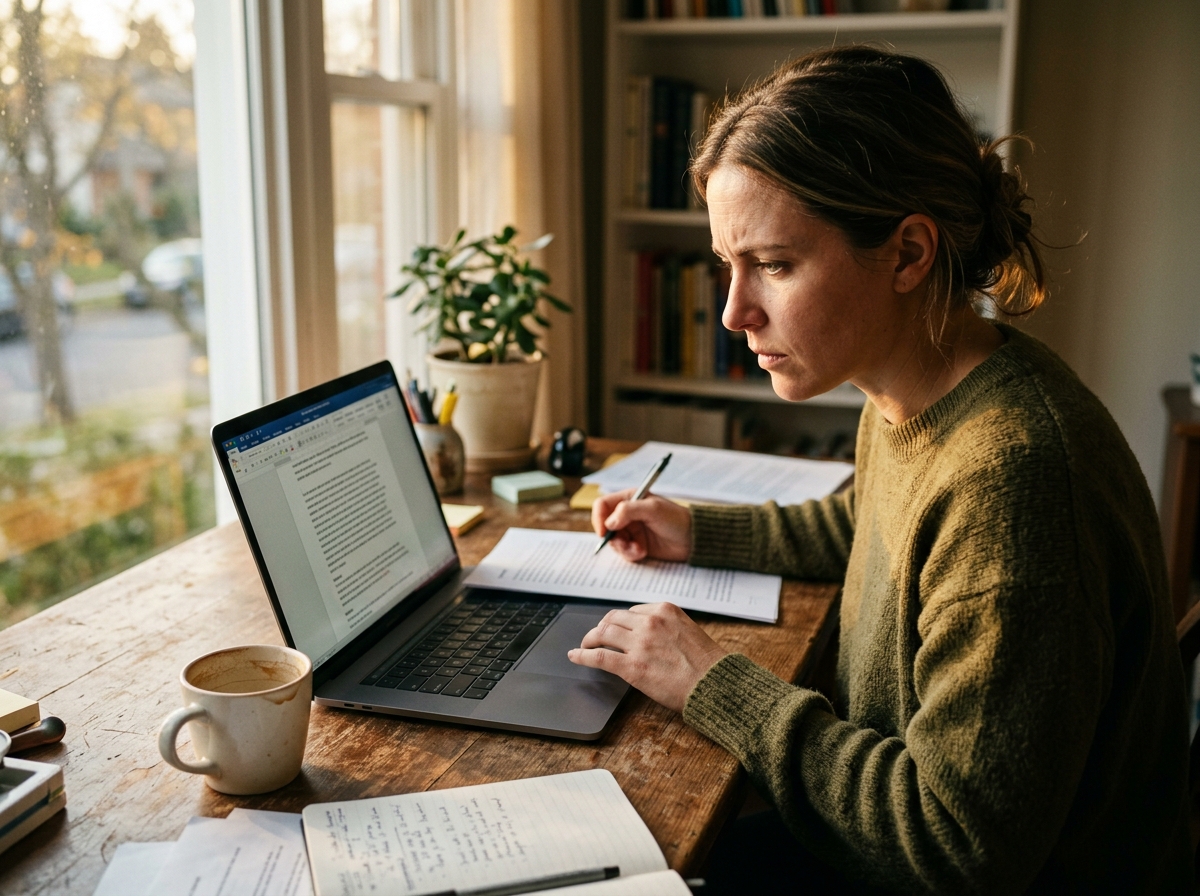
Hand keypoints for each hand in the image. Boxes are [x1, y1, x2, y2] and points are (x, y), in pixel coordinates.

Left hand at [568, 603, 727, 712]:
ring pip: (603, 633)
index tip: (615, 629)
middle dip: (601, 627)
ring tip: (584, 645)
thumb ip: (665, 627)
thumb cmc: (707, 664)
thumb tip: (645, 633)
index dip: (620, 621)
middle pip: (613, 618)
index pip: (632, 611)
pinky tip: (575, 656)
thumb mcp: (687, 630)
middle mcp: (650, 622)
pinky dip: (582, 655)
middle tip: (595, 636)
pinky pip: (599, 656)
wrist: (715, 684)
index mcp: (664, 610)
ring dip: (589, 638)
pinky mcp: (632, 666)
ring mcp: (640, 643)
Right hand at [592, 488, 691, 561]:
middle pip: (604, 526)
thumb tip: (609, 522)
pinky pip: (623, 551)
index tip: (604, 532)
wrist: (692, 539)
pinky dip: (630, 554)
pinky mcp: (635, 544)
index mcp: (628, 499)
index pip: (602, 505)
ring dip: (623, 548)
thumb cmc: (676, 519)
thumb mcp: (653, 509)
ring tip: (638, 549)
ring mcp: (630, 530)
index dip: (599, 518)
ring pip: (613, 541)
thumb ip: (628, 511)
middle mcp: (626, 514)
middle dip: (613, 537)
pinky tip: (642, 552)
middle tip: (625, 543)